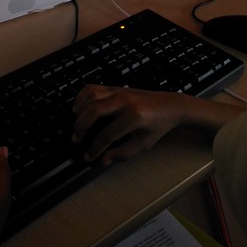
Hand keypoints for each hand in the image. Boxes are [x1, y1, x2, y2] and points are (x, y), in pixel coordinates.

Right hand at [72, 85, 196, 164]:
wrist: (169, 106)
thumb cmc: (157, 125)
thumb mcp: (143, 144)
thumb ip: (122, 154)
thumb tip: (103, 160)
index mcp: (135, 117)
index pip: (107, 135)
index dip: (95, 148)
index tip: (89, 156)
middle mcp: (125, 101)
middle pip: (94, 111)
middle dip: (81, 127)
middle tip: (76, 139)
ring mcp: (119, 91)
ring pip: (91, 97)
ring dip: (80, 111)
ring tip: (77, 125)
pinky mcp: (114, 87)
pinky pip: (92, 88)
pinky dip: (81, 97)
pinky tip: (79, 108)